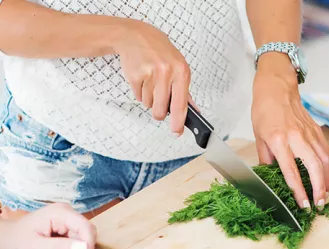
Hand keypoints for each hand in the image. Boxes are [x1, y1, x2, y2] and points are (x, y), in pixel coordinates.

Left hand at [0, 203, 97, 248]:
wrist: (1, 239)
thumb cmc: (14, 241)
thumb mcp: (36, 246)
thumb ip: (61, 246)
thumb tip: (84, 247)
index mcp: (60, 212)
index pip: (86, 228)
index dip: (88, 246)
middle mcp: (66, 213)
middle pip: (85, 236)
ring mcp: (66, 221)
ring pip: (81, 242)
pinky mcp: (64, 229)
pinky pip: (75, 244)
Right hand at [115, 20, 190, 135]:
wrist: (136, 36)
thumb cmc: (160, 52)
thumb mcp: (178, 66)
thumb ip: (185, 91)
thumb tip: (193, 111)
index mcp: (182, 71)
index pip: (181, 104)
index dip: (179, 122)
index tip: (177, 131)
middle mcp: (167, 73)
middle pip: (161, 110)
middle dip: (159, 112)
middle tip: (159, 101)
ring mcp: (150, 74)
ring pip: (148, 104)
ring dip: (149, 98)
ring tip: (151, 81)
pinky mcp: (135, 76)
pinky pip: (137, 97)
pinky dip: (139, 92)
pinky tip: (142, 78)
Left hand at [251, 54, 328, 208]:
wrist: (277, 88)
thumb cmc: (264, 111)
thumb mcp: (258, 137)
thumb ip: (266, 159)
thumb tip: (270, 178)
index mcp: (278, 141)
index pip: (291, 171)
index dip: (299, 191)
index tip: (303, 205)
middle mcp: (296, 138)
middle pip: (313, 167)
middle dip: (318, 189)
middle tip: (319, 204)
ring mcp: (309, 133)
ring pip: (324, 160)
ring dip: (327, 180)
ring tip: (326, 194)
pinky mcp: (316, 130)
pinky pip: (327, 151)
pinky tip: (328, 177)